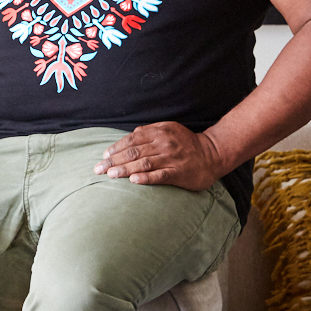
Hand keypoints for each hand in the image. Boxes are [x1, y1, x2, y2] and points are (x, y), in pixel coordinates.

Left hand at [93, 122, 223, 189]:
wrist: (212, 154)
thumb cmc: (187, 143)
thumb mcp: (169, 129)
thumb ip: (150, 131)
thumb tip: (131, 135)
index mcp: (159, 132)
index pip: (132, 140)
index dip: (116, 148)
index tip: (104, 155)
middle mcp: (164, 143)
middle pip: (133, 152)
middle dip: (113, 160)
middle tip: (98, 169)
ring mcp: (171, 158)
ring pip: (143, 163)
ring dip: (124, 169)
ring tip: (110, 175)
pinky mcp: (178, 172)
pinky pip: (159, 175)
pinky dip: (145, 178)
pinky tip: (133, 181)